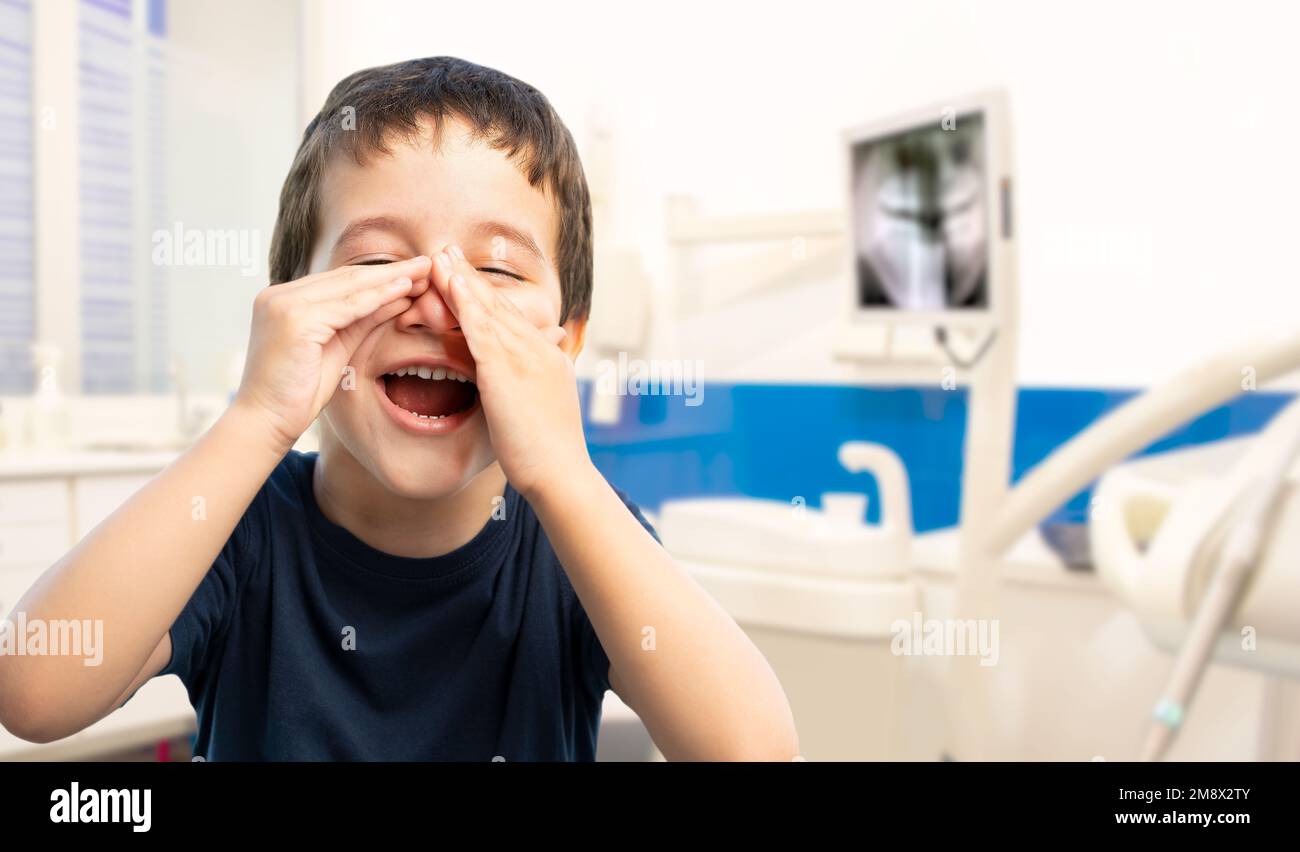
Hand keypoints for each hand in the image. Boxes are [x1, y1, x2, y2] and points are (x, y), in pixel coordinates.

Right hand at [235, 256, 433, 452]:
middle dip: (389, 271)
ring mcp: (284, 304)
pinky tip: (404, 291)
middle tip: (426, 264)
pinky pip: (346, 306)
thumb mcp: (336, 349)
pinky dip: (377, 298)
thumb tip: (398, 297)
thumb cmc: (298, 394)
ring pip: (349, 287)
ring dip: (389, 279)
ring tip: (423, 272)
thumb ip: (361, 321)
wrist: (266, 422)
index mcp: (283, 300)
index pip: (339, 281)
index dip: (378, 276)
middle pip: (346, 277)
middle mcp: (278, 295)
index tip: (412, 273)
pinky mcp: (294, 319)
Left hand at [429, 245, 589, 499]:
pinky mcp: (506, 371)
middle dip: (470, 277)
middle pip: (499, 305)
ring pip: (488, 310)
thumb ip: (537, 381)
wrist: (561, 474)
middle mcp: (539, 349)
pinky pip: (480, 329)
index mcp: (547, 357)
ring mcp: (525, 357)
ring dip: (461, 281)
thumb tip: (535, 365)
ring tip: (439, 258)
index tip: (465, 276)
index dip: (486, 295)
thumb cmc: (551, 452)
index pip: (511, 319)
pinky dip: (463, 304)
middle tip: (446, 251)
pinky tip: (447, 286)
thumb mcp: (546, 407)